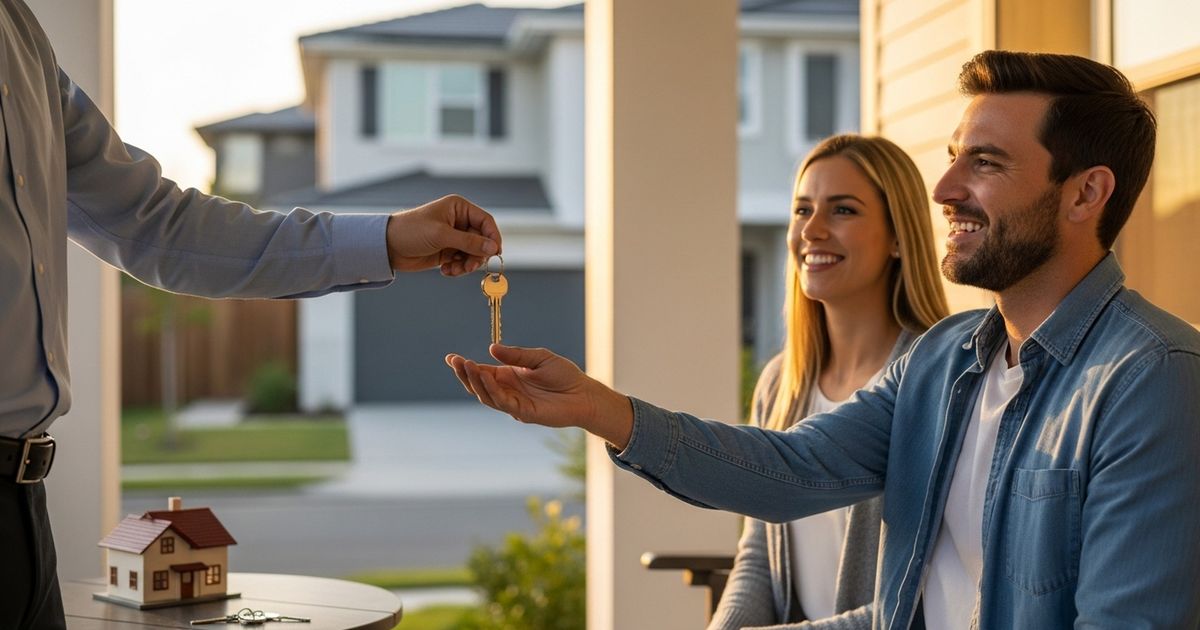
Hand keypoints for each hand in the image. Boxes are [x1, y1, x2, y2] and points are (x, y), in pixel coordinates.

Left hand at [386, 194, 500, 275]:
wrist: (388, 246)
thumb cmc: (411, 231)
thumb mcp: (442, 235)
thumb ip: (469, 242)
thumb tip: (493, 248)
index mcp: (459, 208)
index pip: (486, 221)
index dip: (493, 237)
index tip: (496, 253)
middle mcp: (458, 221)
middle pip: (482, 241)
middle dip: (477, 256)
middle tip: (469, 267)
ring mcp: (453, 237)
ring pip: (473, 254)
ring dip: (467, 265)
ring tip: (454, 269)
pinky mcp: (447, 252)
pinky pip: (462, 262)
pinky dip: (458, 268)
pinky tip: (446, 270)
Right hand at [445, 344, 633, 447]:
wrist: (584, 394)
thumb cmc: (564, 375)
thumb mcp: (539, 357)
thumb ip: (516, 355)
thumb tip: (491, 348)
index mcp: (509, 376)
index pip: (482, 371)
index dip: (466, 366)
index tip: (451, 358)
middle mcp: (508, 390)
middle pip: (479, 385)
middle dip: (465, 374)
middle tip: (456, 361)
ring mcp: (514, 402)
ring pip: (486, 395)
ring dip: (475, 381)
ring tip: (467, 366)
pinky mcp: (523, 412)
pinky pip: (502, 402)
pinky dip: (492, 390)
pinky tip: (486, 376)